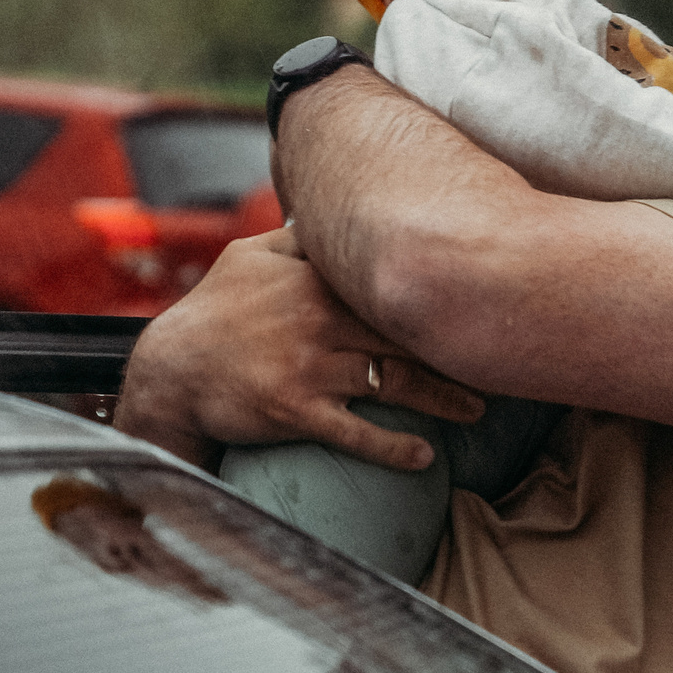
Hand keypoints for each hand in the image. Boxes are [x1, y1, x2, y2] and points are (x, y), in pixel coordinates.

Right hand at [113, 229, 485, 471]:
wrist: (170, 370)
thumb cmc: (214, 311)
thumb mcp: (249, 256)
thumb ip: (299, 239)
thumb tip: (331, 215)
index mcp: (316, 279)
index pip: (391, 283)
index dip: (440, 292)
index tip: (483, 299)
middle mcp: (320, 318)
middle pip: (407, 333)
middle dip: (458, 347)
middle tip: (502, 360)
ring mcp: (310, 365)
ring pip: (395, 382)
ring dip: (444, 399)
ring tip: (478, 410)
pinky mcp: (295, 410)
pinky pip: (356, 433)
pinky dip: (395, 448)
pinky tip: (426, 457)